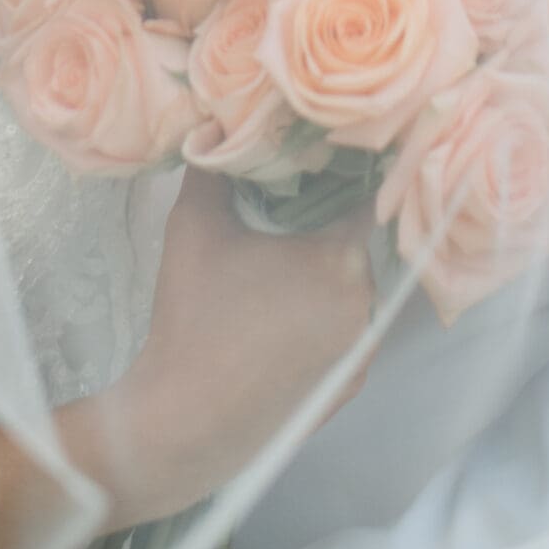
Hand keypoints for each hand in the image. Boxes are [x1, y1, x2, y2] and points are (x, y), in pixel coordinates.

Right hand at [71, 171, 370, 525]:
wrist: (182, 425)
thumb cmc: (193, 319)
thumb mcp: (194, 225)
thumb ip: (212, 167)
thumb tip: (216, 123)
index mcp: (341, 259)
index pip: (364, 192)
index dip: (343, 168)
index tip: (320, 152)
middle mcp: (366, 304)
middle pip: (355, 240)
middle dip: (325, 220)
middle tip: (287, 204)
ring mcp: (360, 353)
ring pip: (352, 287)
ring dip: (325, 271)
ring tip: (281, 258)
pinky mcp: (347, 389)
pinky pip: (347, 331)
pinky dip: (324, 315)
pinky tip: (283, 312)